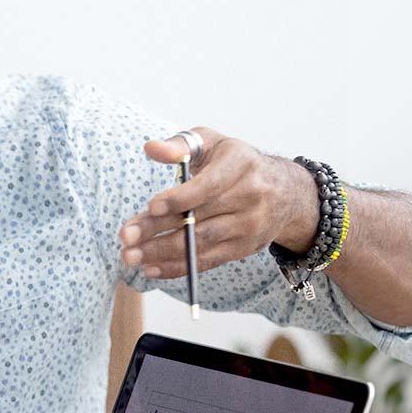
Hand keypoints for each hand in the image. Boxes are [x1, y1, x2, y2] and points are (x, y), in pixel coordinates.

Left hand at [118, 127, 319, 278]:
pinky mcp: (245, 248)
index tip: (151, 206)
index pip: (208, 186)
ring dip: (162, 252)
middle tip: (125, 237)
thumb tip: (151, 148)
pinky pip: (208, 261)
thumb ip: (180, 144)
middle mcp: (250, 197)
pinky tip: (151, 269)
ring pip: (200, 243)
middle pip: (198, 218)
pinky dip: (178, 267)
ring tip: (130, 256)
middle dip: (157, 229)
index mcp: (240, 165)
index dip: (179, 198)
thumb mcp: (212, 143)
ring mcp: (249, 226)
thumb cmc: (235, 163)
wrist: (286, 191)